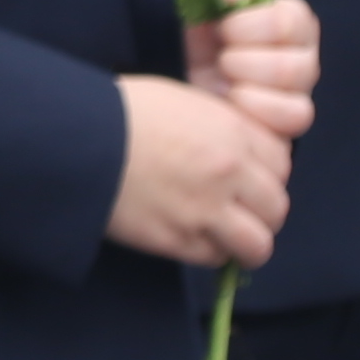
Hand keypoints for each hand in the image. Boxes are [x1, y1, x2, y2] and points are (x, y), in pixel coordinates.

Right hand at [107, 76, 292, 269]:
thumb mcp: (182, 102)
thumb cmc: (120, 111)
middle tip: (238, 213)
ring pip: (258, 244)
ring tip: (225, 238)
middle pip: (276, 207)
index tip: (249, 181)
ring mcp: (206, 208)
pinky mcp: (178, 238)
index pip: (281, 164)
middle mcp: (229, 171)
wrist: (78, 138)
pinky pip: (215, 258)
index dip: (266, 176)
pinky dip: (210, 253)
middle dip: (261, 213)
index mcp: (232, 130)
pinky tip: (192, 238)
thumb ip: (220, 128)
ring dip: (245, 243)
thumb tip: (236, 155)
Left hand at [184, 0, 319, 138]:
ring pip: (297, 90)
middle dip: (248, 59)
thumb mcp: (200, 8)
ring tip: (224, 80)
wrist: (179, 80)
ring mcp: (298, 92)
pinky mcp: (288, 121)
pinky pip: (296, 116)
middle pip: (299, 61)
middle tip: (221, 58)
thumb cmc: (198, 40)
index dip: (258, 23)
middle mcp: (301, 56)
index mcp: (287, 21)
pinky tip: (234, 101)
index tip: (224, 28)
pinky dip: (260, 109)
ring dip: (251, 81)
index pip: (296, 18)